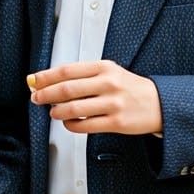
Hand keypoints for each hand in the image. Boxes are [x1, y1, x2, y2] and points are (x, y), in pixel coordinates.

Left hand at [28, 59, 162, 134]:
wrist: (160, 103)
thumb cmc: (128, 87)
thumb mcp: (108, 72)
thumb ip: (81, 75)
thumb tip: (49, 80)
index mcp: (103, 67)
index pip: (66, 71)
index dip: (45, 77)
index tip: (33, 81)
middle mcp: (108, 83)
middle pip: (67, 89)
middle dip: (46, 94)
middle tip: (36, 98)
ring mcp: (113, 103)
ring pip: (74, 109)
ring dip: (57, 111)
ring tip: (53, 112)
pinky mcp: (117, 122)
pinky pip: (86, 126)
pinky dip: (71, 125)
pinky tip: (68, 123)